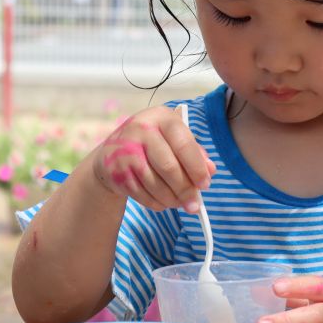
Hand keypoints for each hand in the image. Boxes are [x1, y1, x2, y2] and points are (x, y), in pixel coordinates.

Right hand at [91, 106, 215, 211]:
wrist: (112, 151)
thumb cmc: (154, 144)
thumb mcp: (174, 139)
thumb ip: (195, 152)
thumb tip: (210, 171)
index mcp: (162, 117)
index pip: (184, 144)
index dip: (197, 168)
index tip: (205, 185)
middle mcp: (141, 129)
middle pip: (169, 167)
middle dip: (185, 190)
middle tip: (195, 205)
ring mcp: (125, 150)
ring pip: (154, 184)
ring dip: (171, 199)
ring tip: (180, 203)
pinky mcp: (115, 171)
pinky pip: (141, 194)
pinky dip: (156, 203)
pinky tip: (163, 202)